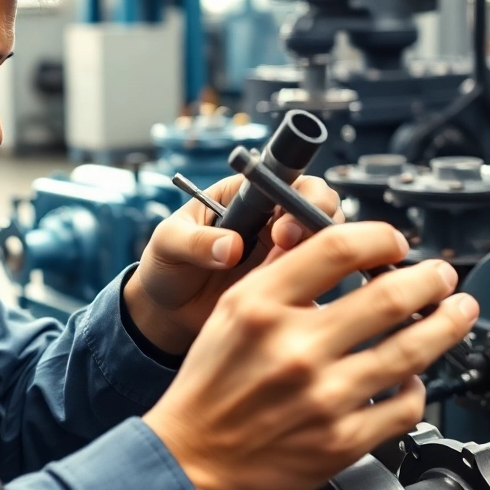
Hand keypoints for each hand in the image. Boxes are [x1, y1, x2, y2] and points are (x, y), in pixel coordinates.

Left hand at [125, 173, 342, 354]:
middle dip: (316, 220)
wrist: (168, 312)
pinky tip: (295, 296)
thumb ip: (196, 241)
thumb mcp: (168, 244)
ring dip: (318, 252)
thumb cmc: (165, 266)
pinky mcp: (288, 280)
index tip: (281, 228)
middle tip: (288, 245)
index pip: (285, 178)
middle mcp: (271, 217)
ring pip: (324, 239)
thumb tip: (230, 247)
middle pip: (316, 203)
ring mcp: (282, 250)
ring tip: (284, 274)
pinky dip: (316, 282)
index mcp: (244, 195)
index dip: (296, 195)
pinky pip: (317, 275)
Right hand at [141, 223, 477, 489]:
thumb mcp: (229, 312)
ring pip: (411, 350)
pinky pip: (404, 407)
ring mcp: (323, 397)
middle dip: (431, 279)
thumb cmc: (209, 386)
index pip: (338, 248)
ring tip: (459, 312)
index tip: (396, 243)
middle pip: (390, 296)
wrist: (191, 459)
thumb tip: (318, 237)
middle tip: (442, 276)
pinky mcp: (342, 442)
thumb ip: (276, 274)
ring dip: (447, 325)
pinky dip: (418, 387)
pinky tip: (415, 375)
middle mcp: (294, 348)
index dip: (382, 238)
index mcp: (261, 306)